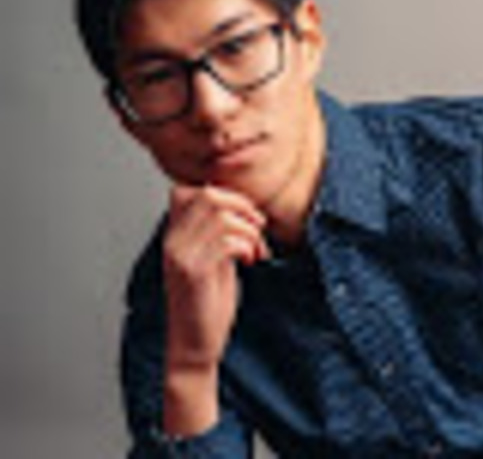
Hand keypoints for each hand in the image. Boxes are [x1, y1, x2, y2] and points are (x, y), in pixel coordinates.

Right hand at [163, 184, 268, 370]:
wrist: (194, 346)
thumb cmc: (207, 303)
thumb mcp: (212, 258)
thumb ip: (216, 231)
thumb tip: (237, 203)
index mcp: (174, 235)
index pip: (188, 190)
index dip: (224, 195)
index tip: (243, 216)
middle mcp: (172, 241)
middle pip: (208, 195)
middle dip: (242, 207)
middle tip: (256, 229)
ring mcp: (180, 256)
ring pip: (221, 217)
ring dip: (249, 231)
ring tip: (254, 250)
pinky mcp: (193, 273)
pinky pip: (227, 241)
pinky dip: (248, 247)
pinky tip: (250, 262)